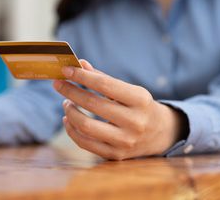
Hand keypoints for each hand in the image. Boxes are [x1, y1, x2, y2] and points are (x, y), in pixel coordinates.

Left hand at [53, 60, 185, 159]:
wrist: (161, 134)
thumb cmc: (139, 106)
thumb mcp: (128, 89)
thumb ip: (103, 78)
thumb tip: (79, 64)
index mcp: (140, 99)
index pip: (104, 85)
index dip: (81, 76)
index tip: (65, 69)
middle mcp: (135, 121)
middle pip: (92, 104)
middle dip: (70, 91)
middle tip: (58, 84)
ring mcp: (126, 141)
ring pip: (86, 126)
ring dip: (70, 111)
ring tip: (66, 102)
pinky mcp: (116, 155)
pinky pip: (85, 143)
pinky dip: (71, 130)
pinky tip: (68, 119)